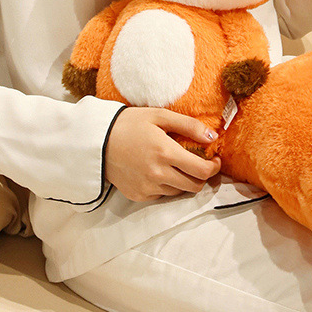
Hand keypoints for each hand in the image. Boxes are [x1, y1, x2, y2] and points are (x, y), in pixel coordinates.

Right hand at [105, 107, 221, 202]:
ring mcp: (147, 187)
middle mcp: (158, 174)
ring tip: (178, 165)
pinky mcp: (137, 195)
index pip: (202, 171)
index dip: (215, 167)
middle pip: (194, 186)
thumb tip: (213, 136)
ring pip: (179, 192)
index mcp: (166, 153)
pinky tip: (159, 171)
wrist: (95, 140)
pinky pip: (162, 195)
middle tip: (200, 164)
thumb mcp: (160, 116)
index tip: (215, 160)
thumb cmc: (129, 124)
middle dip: (202, 176)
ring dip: (184, 181)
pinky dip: (166, 186)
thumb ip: (189, 125)